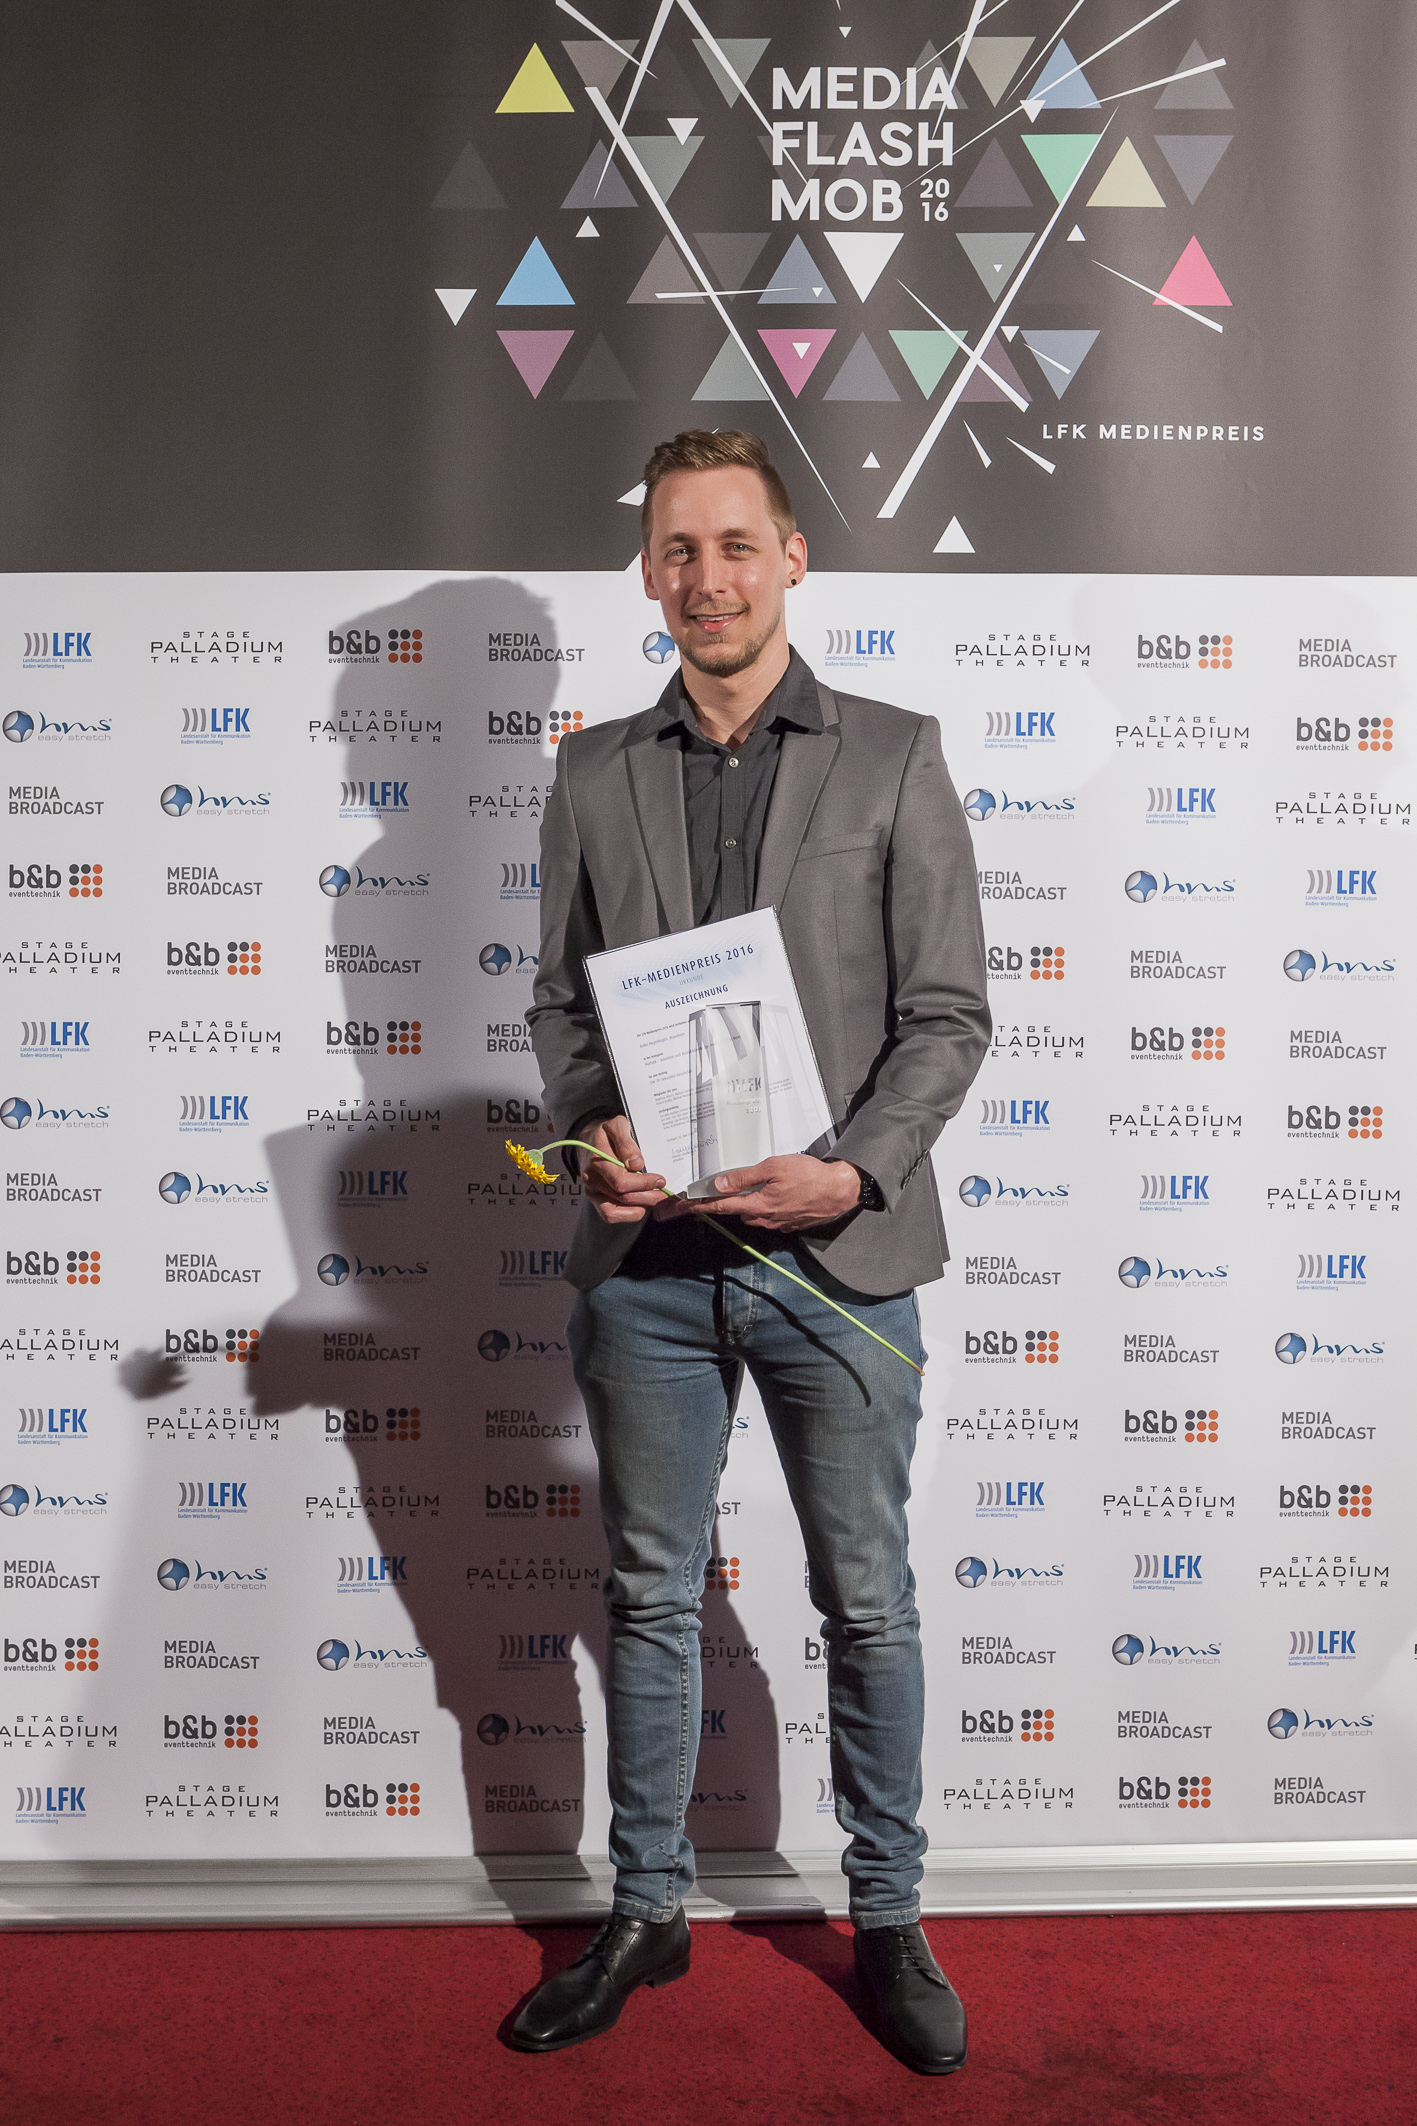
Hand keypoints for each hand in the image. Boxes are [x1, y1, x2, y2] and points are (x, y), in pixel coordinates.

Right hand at [581, 1116, 667, 1225]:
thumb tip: (636, 1163)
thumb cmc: (605, 1134)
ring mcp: (593, 1192)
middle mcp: (592, 1180)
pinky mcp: (597, 1200)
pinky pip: (610, 1215)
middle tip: (663, 1192)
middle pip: (622, 1197)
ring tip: (654, 1198)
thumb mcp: (616, 1126)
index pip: (621, 1181)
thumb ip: (625, 1141)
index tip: (660, 1180)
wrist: (588, 1140)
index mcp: (597, 1161)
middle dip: (648, 1196)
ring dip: (639, 1206)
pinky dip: (628, 1214)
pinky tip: (641, 1204)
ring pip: (616, 1210)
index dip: (644, 1183)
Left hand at [669, 1154, 861, 1232]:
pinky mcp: (788, 1224)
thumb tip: (719, 1184)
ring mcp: (777, 1224)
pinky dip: (765, 1206)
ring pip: (752, 1213)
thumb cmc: (810, 1176)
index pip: (719, 1206)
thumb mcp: (773, 1168)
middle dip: (724, 1201)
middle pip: (735, 1210)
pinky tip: (776, 1194)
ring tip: (755, 1187)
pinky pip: (768, 1216)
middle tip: (712, 1191)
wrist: (841, 1190)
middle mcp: (764, 1219)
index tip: (679, 1208)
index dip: (697, 1206)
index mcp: (757, 1205)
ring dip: (748, 1203)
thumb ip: (744, 1177)